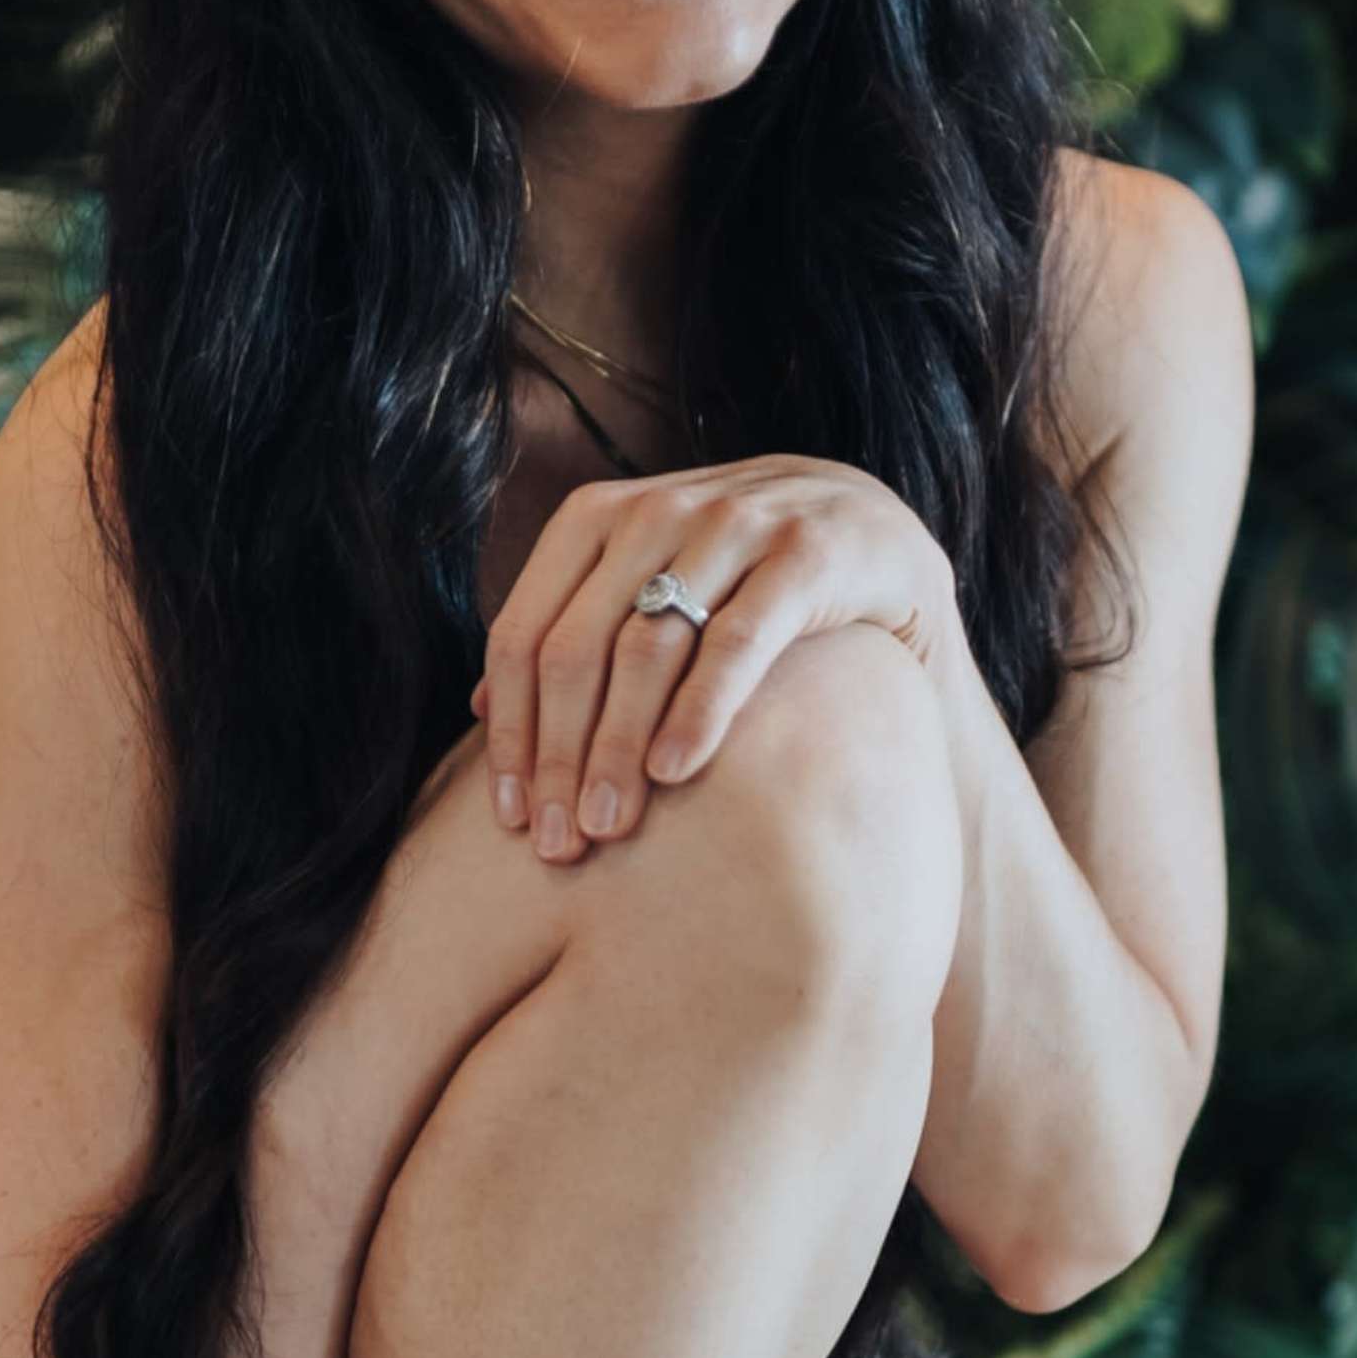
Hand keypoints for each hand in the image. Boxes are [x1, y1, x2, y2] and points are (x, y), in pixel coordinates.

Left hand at [470, 452, 958, 864]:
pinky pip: (736, 642)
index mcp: (599, 518)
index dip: (508, 732)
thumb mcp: (655, 593)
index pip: (523, 634)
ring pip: (646, 648)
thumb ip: (576, 633)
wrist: (879, 542)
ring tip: (608, 828)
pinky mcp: (806, 554)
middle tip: (556, 846)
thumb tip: (477, 705)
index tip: (508, 818)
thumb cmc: (746, 585)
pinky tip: (676, 773)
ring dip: (617, 748)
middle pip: (574, 649)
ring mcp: (735, 524)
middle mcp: (658, 511)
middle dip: (557, 757)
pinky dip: (698, 711)